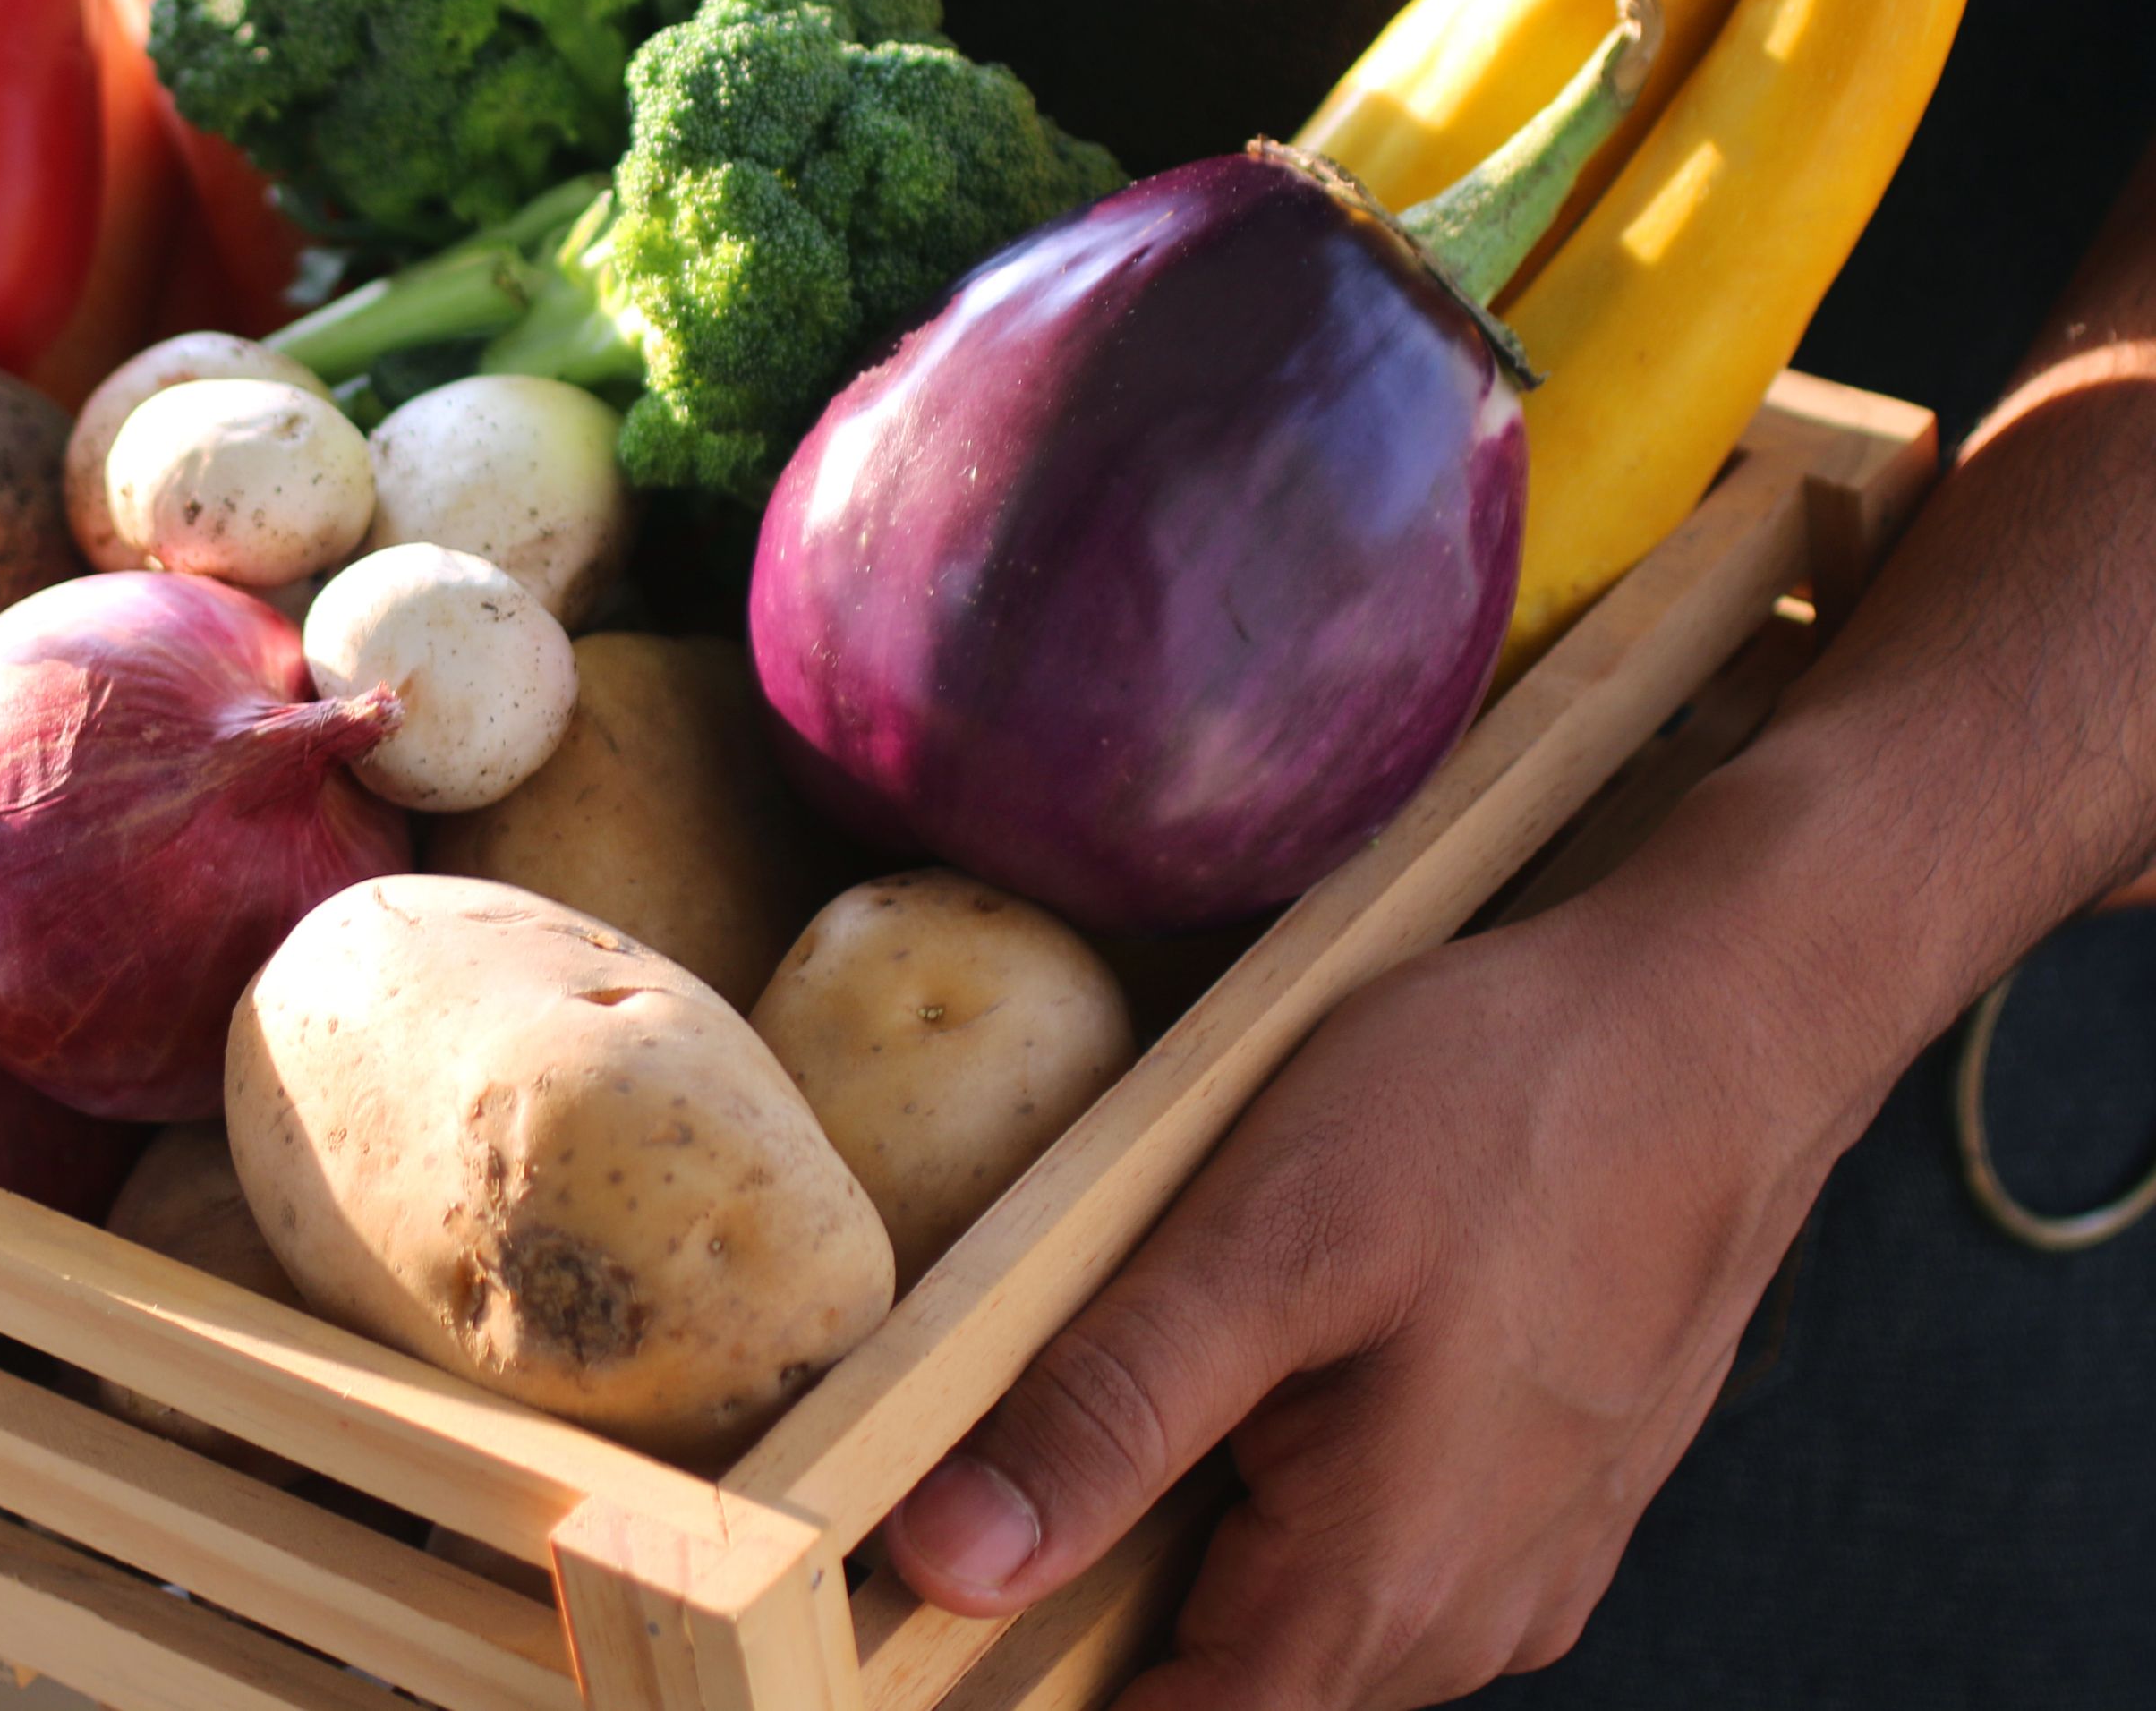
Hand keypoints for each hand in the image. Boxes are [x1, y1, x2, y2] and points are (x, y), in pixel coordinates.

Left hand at [884, 897, 1869, 1708]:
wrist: (1726, 1026)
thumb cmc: (1506, 1107)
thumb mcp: (1260, 1241)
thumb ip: (1105, 1417)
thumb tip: (949, 1565)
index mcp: (1387, 1587)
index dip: (1033, 1678)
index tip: (945, 1590)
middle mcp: (1473, 1619)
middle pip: (1234, 1685)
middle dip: (1110, 1599)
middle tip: (1031, 1443)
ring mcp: (1526, 1560)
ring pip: (1308, 1618)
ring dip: (1204, 1535)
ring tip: (1159, 1375)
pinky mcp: (1550, 1490)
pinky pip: (1385, 1549)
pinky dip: (1295, 1489)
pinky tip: (1270, 1361)